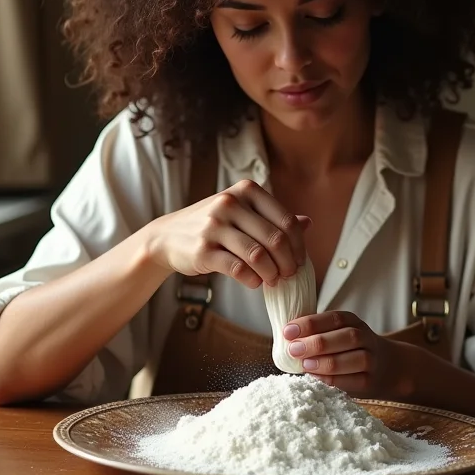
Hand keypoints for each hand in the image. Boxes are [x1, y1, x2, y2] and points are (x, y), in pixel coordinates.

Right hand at [145, 179, 310, 287]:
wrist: (167, 237)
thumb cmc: (213, 225)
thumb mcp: (242, 213)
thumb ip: (273, 217)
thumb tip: (308, 223)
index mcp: (246, 191)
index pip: (286, 220)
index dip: (299, 245)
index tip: (300, 261)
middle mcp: (230, 203)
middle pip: (275, 239)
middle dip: (288, 262)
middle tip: (289, 275)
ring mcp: (214, 226)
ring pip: (258, 255)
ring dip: (272, 273)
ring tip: (273, 280)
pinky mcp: (203, 250)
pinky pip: (238, 268)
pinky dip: (252, 280)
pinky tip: (255, 283)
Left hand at [283, 311, 417, 399]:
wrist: (388, 366)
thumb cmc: (351, 348)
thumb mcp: (339, 333)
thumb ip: (318, 333)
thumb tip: (285, 337)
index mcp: (353, 322)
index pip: (334, 318)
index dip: (311, 323)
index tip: (288, 331)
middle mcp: (365, 338)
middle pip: (346, 336)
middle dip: (317, 342)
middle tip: (294, 349)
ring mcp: (372, 360)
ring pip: (354, 358)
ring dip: (327, 362)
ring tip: (305, 365)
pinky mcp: (371, 381)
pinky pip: (355, 381)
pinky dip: (335, 380)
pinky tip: (317, 378)